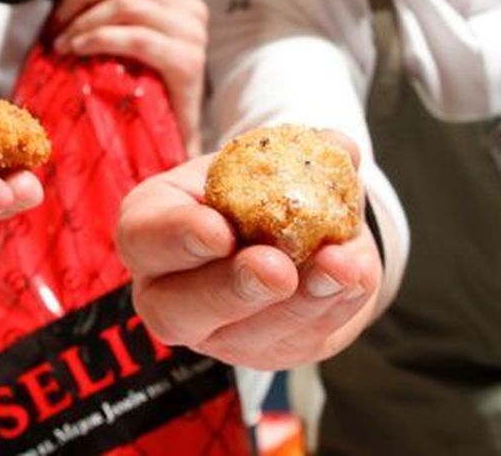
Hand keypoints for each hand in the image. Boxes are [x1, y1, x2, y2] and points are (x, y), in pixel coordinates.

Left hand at [52, 0, 206, 151]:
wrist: (175, 138)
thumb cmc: (146, 87)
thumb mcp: (128, 33)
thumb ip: (109, 1)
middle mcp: (190, 7)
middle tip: (56, 20)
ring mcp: (192, 34)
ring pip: (126, 0)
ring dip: (83, 17)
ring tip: (62, 40)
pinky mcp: (187, 63)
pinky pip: (135, 37)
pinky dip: (98, 38)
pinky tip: (77, 50)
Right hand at [116, 133, 382, 369]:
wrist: (297, 230)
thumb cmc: (260, 187)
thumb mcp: (269, 158)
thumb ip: (301, 150)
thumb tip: (338, 146)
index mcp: (151, 229)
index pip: (146, 237)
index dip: (178, 236)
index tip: (221, 230)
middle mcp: (169, 292)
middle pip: (179, 311)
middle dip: (232, 291)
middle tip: (277, 269)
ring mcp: (215, 334)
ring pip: (246, 337)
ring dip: (298, 305)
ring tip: (338, 269)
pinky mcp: (265, 354)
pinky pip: (296, 342)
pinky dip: (332, 309)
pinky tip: (354, 280)